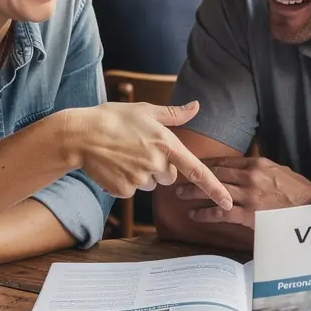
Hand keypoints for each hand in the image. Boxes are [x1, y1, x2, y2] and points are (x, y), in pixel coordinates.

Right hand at [65, 100, 232, 210]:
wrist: (80, 135)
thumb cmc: (113, 118)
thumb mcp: (146, 110)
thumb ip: (174, 114)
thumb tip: (197, 106)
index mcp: (166, 144)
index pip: (198, 171)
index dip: (216, 189)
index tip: (229, 203)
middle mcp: (156, 163)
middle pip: (169, 176)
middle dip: (159, 167)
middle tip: (139, 149)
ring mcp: (140, 178)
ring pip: (150, 184)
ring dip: (141, 174)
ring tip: (123, 155)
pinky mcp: (124, 190)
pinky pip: (132, 190)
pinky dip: (124, 181)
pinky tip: (113, 165)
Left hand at [175, 156, 310, 229]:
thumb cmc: (300, 191)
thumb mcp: (281, 172)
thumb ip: (263, 170)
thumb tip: (251, 169)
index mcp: (258, 164)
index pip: (226, 161)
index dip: (209, 163)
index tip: (196, 164)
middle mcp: (250, 176)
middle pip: (216, 173)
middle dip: (195, 174)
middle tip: (180, 176)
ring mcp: (249, 195)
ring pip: (214, 190)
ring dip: (194, 192)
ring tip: (180, 194)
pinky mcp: (249, 214)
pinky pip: (221, 212)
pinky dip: (205, 214)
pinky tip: (195, 215)